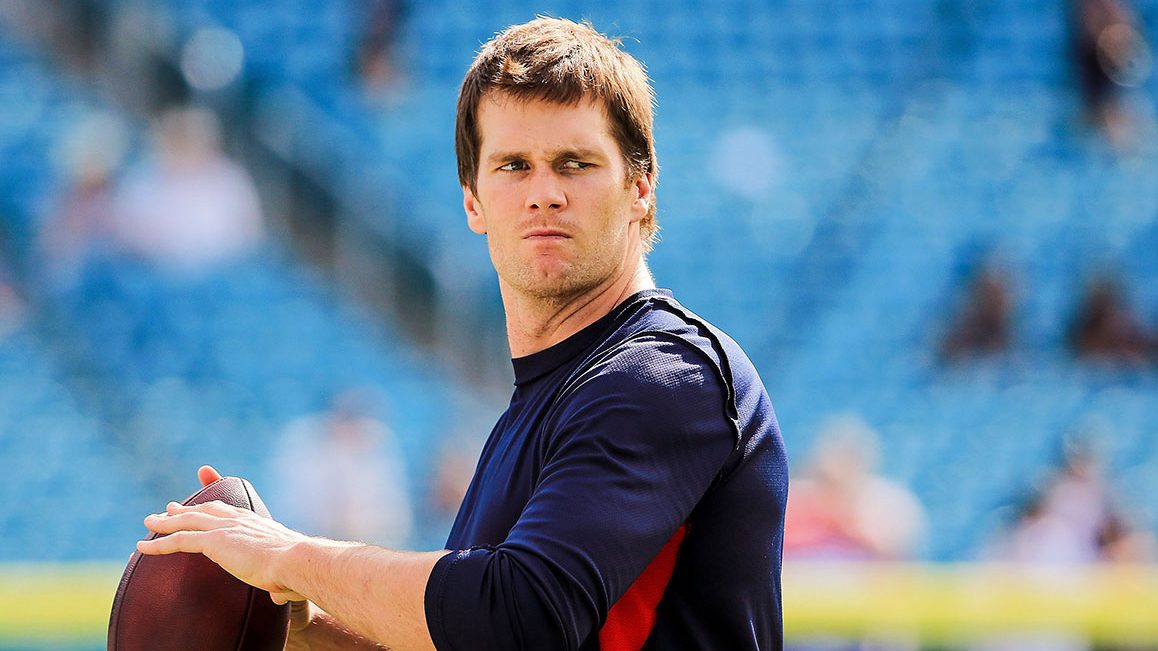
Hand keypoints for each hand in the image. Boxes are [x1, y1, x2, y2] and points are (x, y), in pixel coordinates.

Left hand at [137, 465, 309, 602]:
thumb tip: (280, 597)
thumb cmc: (297, 571)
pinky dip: (158, 543)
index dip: (212, 503)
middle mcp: (239, 520)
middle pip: (204, 509)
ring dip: (165, 522)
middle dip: (185, 509)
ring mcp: (225, 528)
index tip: (202, 500)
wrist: (296, 561)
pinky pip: (178, 540)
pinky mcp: (214, 541)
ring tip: (149, 522)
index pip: (228, 508)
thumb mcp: (286, 573)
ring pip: (187, 522)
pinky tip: (142, 546)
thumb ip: (279, 584)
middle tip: (168, 509)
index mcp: (255, 523)